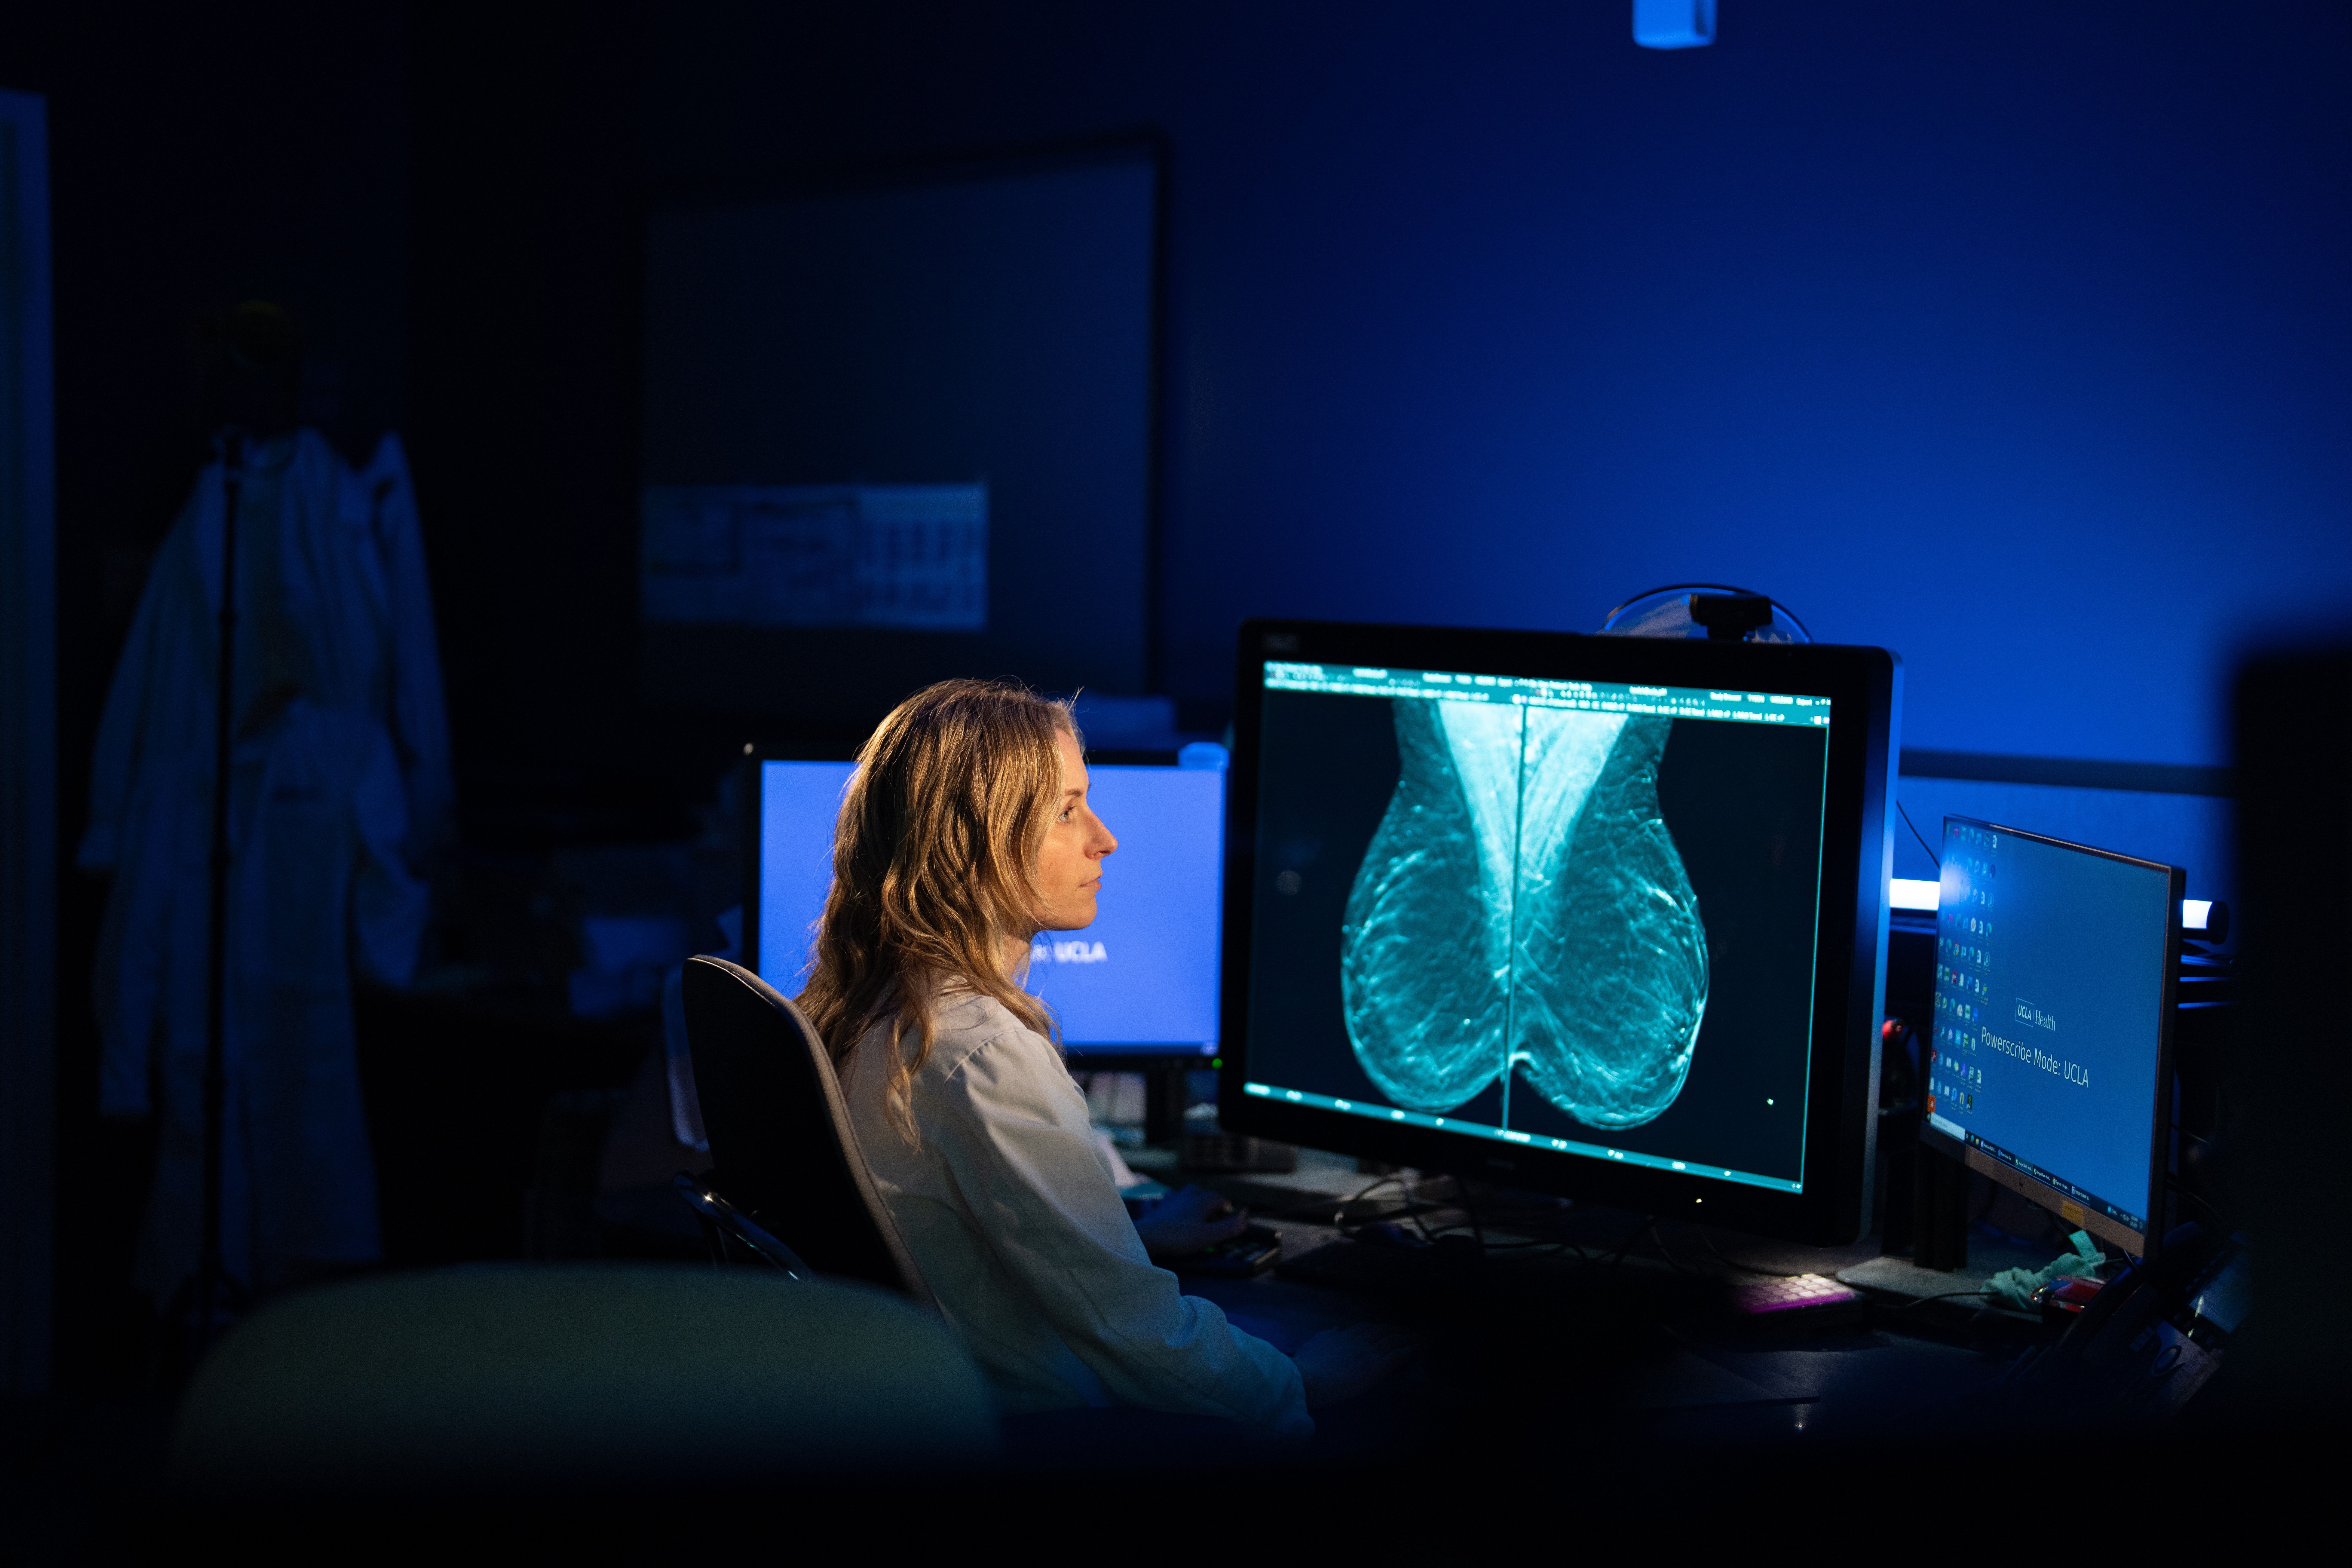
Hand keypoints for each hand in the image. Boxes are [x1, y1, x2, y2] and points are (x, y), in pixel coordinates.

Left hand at [1132, 1184, 1249, 1259]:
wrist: (1147, 1236)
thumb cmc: (1178, 1237)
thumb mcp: (1208, 1236)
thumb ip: (1227, 1228)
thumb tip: (1243, 1220)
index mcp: (1201, 1200)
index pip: (1218, 1198)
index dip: (1225, 1206)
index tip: (1228, 1213)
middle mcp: (1186, 1195)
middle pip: (1202, 1193)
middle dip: (1209, 1201)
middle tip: (1213, 1214)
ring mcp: (1171, 1199)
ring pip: (1186, 1195)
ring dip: (1193, 1201)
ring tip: (1196, 1212)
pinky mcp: (1159, 1206)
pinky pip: (1170, 1201)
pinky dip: (1176, 1206)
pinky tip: (1174, 1213)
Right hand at [1292, 1322, 1416, 1410]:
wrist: (1306, 1378)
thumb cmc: (1306, 1365)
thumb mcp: (1313, 1344)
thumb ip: (1326, 1336)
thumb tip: (1335, 1328)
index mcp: (1343, 1336)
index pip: (1366, 1327)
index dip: (1378, 1328)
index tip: (1386, 1329)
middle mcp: (1358, 1340)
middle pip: (1383, 1330)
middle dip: (1397, 1330)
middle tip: (1407, 1332)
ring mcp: (1368, 1352)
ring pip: (1393, 1340)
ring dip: (1408, 1338)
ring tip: (1418, 1339)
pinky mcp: (1376, 1367)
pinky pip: (1397, 1355)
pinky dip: (1409, 1351)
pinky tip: (1417, 1349)